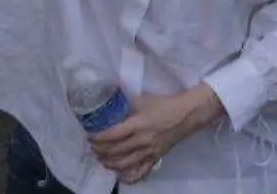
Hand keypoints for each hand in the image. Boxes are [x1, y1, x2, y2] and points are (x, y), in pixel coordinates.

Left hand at [90, 86, 220, 182]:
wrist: (186, 115)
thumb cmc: (164, 105)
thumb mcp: (142, 100)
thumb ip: (125, 104)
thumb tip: (109, 102)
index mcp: (137, 124)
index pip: (111, 135)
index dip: (98, 138)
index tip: (90, 136)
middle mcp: (141, 140)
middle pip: (114, 151)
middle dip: (100, 151)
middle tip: (93, 147)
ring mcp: (149, 151)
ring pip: (124, 163)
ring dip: (109, 163)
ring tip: (102, 159)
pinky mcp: (155, 158)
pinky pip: (141, 172)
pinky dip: (129, 176)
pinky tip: (120, 175)